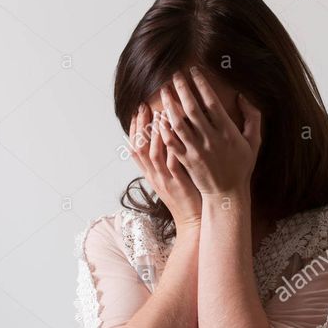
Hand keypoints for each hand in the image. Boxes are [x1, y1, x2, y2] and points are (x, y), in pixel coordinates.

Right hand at [129, 102, 201, 230]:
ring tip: (159, 112)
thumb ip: (166, 161)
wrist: (193, 221)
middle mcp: (154, 176)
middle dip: (140, 125)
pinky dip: (171, 146)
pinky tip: (175, 132)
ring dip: (155, 132)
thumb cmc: (186, 197)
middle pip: (140, 148)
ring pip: (153, 153)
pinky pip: (171, 162)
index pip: (136, 148)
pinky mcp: (178, 183)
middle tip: (143, 105)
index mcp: (151, 175)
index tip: (137, 111)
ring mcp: (165, 180)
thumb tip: (167, 138)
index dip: (135, 129)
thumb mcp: (170, 179)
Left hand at [157, 66, 261, 196]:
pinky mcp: (186, 161)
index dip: (201, 85)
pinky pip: (171, 142)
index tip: (194, 71)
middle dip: (182, 89)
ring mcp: (196, 151)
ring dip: (169, 105)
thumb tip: (242, 96)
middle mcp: (211, 140)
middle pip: (192, 109)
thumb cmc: (241, 166)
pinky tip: (158, 117)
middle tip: (174, 76)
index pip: (212, 103)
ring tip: (164, 91)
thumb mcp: (254, 141)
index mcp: (227, 132)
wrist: (227, 194)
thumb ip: (252, 117)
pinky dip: (163, 129)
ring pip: (178, 124)